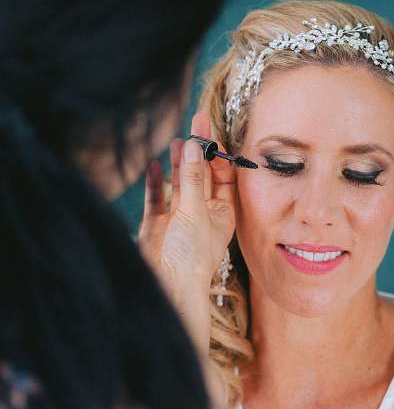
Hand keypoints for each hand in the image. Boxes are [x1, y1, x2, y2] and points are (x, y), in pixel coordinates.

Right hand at [138, 112, 234, 350]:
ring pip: (179, 184)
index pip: (224, 176)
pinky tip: (154, 164)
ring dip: (178, 163)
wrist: (168, 286)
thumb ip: (191, 177)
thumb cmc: (191, 255)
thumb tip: (193, 144)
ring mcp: (179, 218)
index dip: (218, 154)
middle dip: (198, 151)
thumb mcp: (195, 210)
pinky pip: (157, 197)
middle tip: (195, 122)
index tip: (211, 131)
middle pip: (202, 175)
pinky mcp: (157, 224)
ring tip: (176, 140)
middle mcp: (203, 213)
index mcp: (223, 212)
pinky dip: (156, 181)